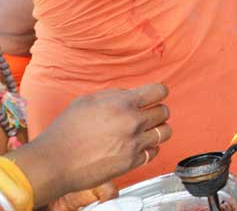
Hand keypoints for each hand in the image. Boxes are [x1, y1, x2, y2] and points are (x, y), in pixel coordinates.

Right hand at [13, 83, 170, 205]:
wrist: (53, 162)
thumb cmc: (65, 131)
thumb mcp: (87, 101)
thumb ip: (114, 95)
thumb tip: (130, 94)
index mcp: (122, 103)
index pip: (159, 91)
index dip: (159, 93)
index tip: (156, 97)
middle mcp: (132, 122)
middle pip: (164, 111)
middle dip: (157, 111)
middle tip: (147, 115)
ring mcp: (133, 143)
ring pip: (165, 132)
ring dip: (158, 130)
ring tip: (146, 131)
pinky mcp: (131, 162)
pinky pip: (154, 152)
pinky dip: (149, 148)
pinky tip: (138, 146)